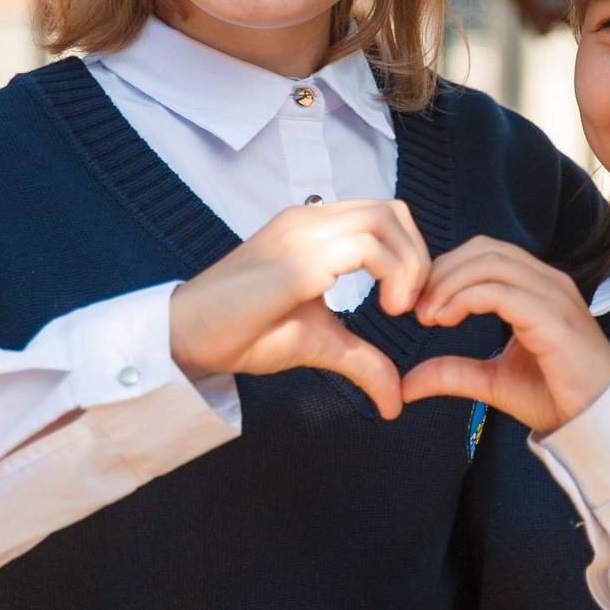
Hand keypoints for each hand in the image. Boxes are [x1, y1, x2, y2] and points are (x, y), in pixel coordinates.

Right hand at [169, 199, 430, 420]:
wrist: (190, 336)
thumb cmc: (245, 332)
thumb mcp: (321, 342)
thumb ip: (363, 360)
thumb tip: (395, 399)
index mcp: (313, 229)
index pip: (384, 215)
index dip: (411, 254)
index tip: (411, 303)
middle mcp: (309, 221)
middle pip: (392, 209)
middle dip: (419, 256)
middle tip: (412, 306)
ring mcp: (302, 235)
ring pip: (384, 219)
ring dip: (409, 265)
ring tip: (399, 310)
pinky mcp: (298, 260)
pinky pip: (364, 246)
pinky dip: (392, 274)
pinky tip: (387, 310)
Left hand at [400, 237, 609, 434]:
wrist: (598, 423)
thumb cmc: (556, 397)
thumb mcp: (491, 382)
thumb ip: (451, 373)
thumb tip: (404, 384)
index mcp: (537, 287)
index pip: (485, 253)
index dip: (446, 269)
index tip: (418, 304)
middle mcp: (548, 282)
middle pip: (484, 249)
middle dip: (442, 271)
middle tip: (415, 307)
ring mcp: (554, 296)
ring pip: (491, 263)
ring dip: (449, 283)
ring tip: (427, 315)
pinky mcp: (553, 318)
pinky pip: (501, 292)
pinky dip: (465, 299)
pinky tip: (445, 319)